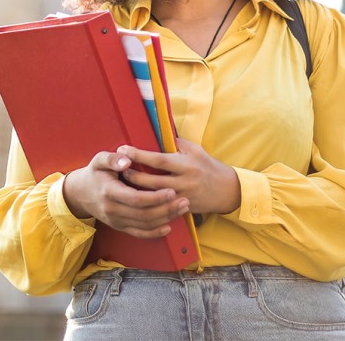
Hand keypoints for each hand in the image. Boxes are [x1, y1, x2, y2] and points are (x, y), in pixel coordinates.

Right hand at [62, 151, 189, 238]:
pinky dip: (154, 233)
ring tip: (182, 209)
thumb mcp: (99, 160)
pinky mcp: (119, 227)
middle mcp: (112, 210)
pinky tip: (168, 226)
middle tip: (185, 201)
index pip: (136, 198)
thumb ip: (112, 158)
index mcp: (109, 192)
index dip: (155, 197)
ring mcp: (116, 221)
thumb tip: (127, 160)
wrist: (80, 193)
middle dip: (166, 209)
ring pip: (144, 225)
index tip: (172, 191)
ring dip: (165, 218)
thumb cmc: (95, 173)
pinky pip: (138, 233)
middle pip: (143, 214)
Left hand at [117, 139, 240, 214]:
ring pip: (153, 197)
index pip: (158, 160)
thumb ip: (176, 144)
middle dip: (133, 175)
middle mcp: (183, 182)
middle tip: (118, 168)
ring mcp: (182, 197)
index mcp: (186, 164)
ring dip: (136, 190)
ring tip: (122, 183)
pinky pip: (160, 207)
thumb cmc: (208, 166)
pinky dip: (146, 203)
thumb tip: (156, 135)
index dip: (139, 155)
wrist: (226, 190)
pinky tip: (135, 199)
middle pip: (152, 181)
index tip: (124, 149)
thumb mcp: (195, 150)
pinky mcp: (181, 209)